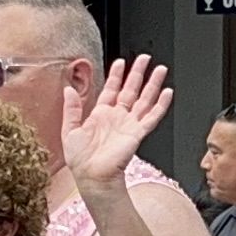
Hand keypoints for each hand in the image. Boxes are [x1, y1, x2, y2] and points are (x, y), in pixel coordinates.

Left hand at [66, 57, 173, 186]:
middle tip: (145, 58)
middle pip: (131, 90)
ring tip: (160, 70)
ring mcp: (129, 125)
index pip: (112, 89)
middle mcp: (117, 117)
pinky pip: (152, 117)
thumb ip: (71, 109)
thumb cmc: (80, 160)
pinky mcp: (137, 134)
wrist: (92, 177)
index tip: (121, 62)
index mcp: (101, 115)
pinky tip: (167, 93)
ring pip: (145, 99)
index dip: (116, 75)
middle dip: (138, 73)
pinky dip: (160, 105)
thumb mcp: (69, 130)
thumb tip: (68, 89)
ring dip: (153, 84)